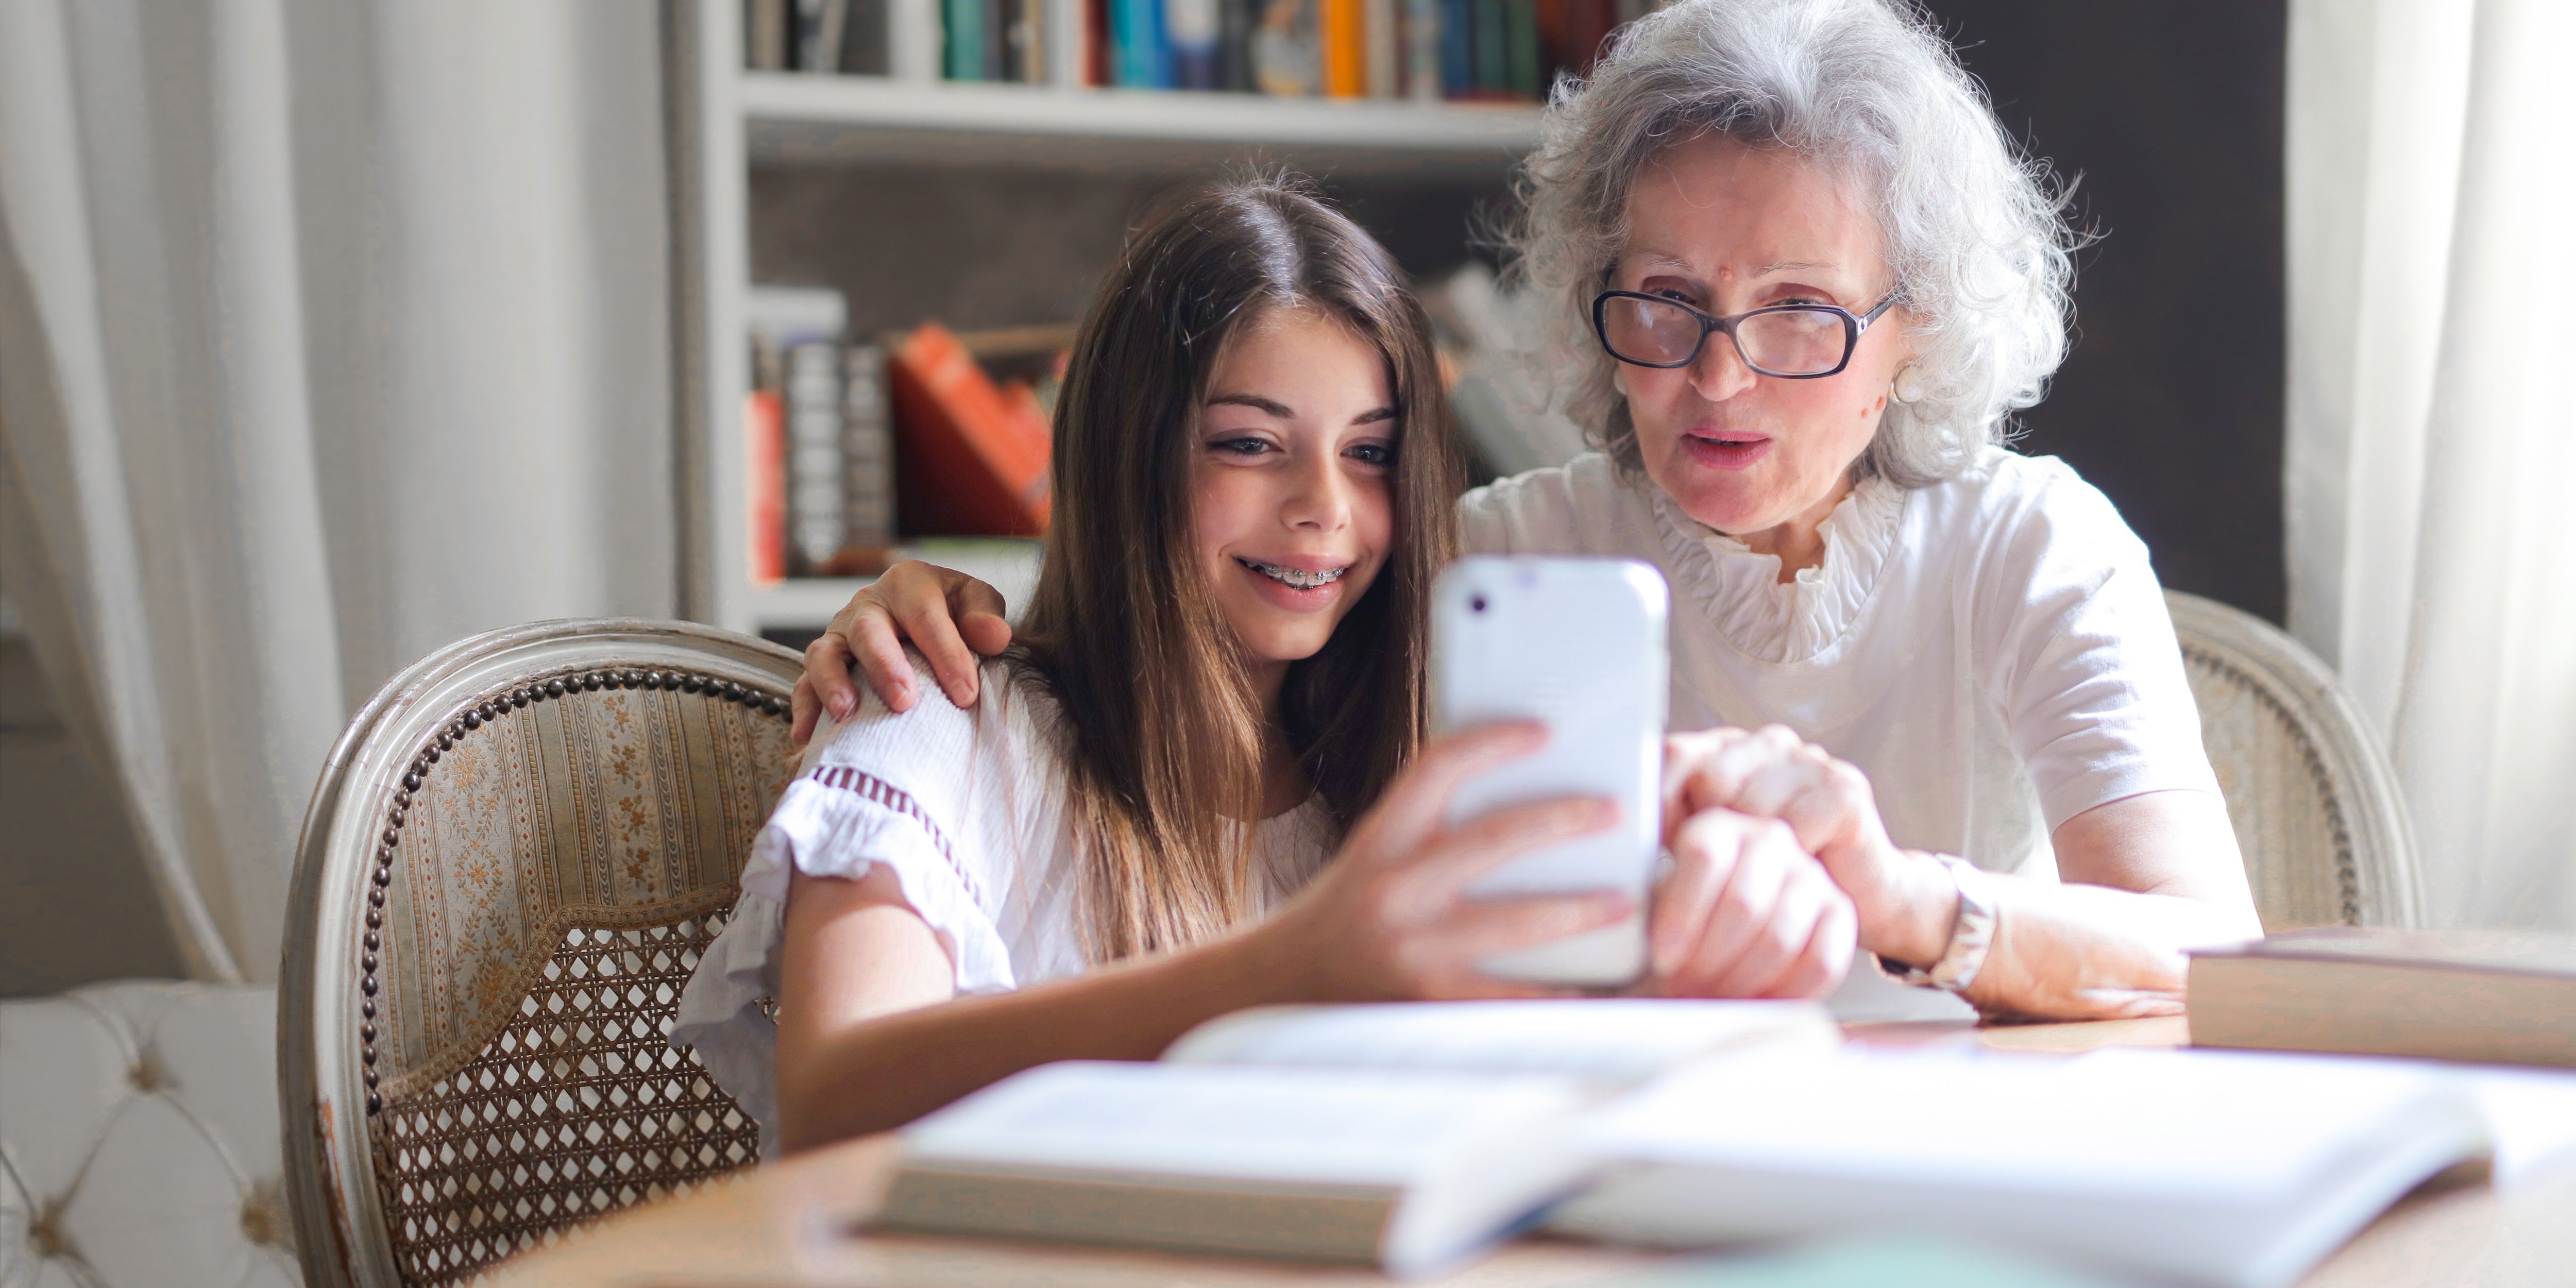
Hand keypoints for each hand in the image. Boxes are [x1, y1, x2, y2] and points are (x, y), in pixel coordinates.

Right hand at [792, 561, 1013, 742]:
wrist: (920, 616)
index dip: (946, 654)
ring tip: (846, 714)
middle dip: (884, 666)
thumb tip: (994, 636)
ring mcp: (840, 634)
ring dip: (832, 683)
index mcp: (908, 583)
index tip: (966, 695)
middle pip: (868, 631)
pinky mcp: (823, 663)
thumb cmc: (952, 613)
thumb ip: (984, 615)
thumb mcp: (973, 602)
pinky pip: (804, 684)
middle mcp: (867, 605)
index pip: (925, 616)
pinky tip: (809, 738)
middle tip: (904, 702)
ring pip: (824, 654)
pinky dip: (804, 709)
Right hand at [1252, 724, 1635, 1000]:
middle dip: (1562, 821)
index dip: (1492, 742)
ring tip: (1623, 900)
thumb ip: (1428, 831)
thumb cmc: (1339, 917)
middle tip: (1612, 811)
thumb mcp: (1372, 857)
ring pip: (1516, 923)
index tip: (1542, 732)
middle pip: (1493, 839)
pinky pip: (1511, 996)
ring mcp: (1413, 949)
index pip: (1436, 768)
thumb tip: (1514, 800)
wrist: (1278, 989)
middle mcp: (1393, 890)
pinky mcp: (1431, 1004)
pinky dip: (1557, 990)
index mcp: (1379, 841)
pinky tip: (1593, 983)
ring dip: (1579, 910)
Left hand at [1645, 806, 1855, 997]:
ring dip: (1740, 981)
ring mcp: (1809, 873)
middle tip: (1684, 987)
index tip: (1662, 959)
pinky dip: (1784, 993)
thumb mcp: (1651, 905)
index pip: (1704, 857)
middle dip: (1708, 959)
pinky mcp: (1840, 912)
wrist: (1728, 936)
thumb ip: (1642, 908)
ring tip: (1711, 997)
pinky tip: (1754, 1003)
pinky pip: (1821, 960)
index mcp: (1717, 826)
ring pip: (1779, 935)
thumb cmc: (1681, 924)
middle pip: (1743, 902)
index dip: (1681, 915)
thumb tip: (1623, 927)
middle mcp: (1768, 839)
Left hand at [1663, 726, 1948, 966]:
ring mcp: (1808, 761)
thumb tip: (1619, 830)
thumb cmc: (1775, 877)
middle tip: (1722, 873)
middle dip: (1708, 834)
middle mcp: (1768, 743)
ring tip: (1763, 876)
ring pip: (1749, 806)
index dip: (1658, 803)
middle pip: (1708, 780)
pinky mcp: (1844, 790)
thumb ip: (1673, 827)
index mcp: (1727, 748)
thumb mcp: (1714, 848)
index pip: (1672, 755)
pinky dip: (1790, 862)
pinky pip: (1793, 828)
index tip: (1659, 848)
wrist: (1862, 895)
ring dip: (1751, 855)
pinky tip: (1800, 870)